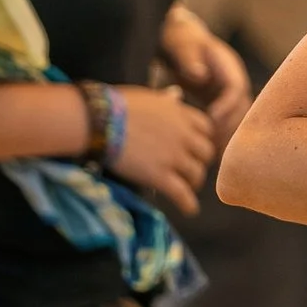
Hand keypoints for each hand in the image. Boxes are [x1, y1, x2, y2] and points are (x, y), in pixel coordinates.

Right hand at [108, 86, 215, 214]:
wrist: (99, 120)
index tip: (195, 148)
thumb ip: (167, 102)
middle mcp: (183, 135)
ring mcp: (174, 156)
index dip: (202, 139)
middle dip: (200, 161)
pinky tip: (190, 210)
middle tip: (191, 168)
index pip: (206, 128)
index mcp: (181, 113)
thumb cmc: (116, 104)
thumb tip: (174, 97)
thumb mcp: (150, 97)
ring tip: (188, 188)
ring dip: (194, 182)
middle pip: (206, 152)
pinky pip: (182, 193)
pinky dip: (189, 204)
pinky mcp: (160, 176)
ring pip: (197, 174)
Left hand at [158, 7, 251, 143]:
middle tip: (212, 143)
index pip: (236, 88)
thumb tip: (200, 75)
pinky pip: (227, 125)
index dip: (227, 104)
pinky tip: (207, 152)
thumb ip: (189, 59)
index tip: (211, 117)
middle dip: (229, 126)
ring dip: (227, 136)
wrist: (180, 41)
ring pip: (237, 120)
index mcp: (228, 66)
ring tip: (211, 152)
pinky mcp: (222, 105)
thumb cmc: (180, 42)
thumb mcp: (182, 45)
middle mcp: (234, 82)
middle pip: (242, 109)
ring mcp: (230, 95)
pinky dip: (220, 137)